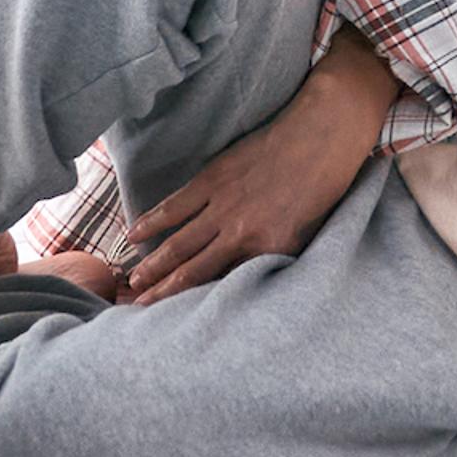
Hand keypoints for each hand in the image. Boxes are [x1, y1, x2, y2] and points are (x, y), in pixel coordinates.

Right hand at [120, 36, 393, 301]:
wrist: (321, 137)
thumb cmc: (322, 187)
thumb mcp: (306, 234)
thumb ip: (272, 255)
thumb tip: (244, 274)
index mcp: (266, 249)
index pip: (223, 284)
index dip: (195, 301)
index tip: (173, 319)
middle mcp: (239, 233)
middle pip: (192, 269)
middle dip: (164, 291)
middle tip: (139, 307)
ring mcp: (222, 205)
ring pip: (179, 242)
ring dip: (154, 264)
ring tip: (133, 280)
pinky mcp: (213, 179)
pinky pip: (176, 205)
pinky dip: (153, 220)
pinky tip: (135, 233)